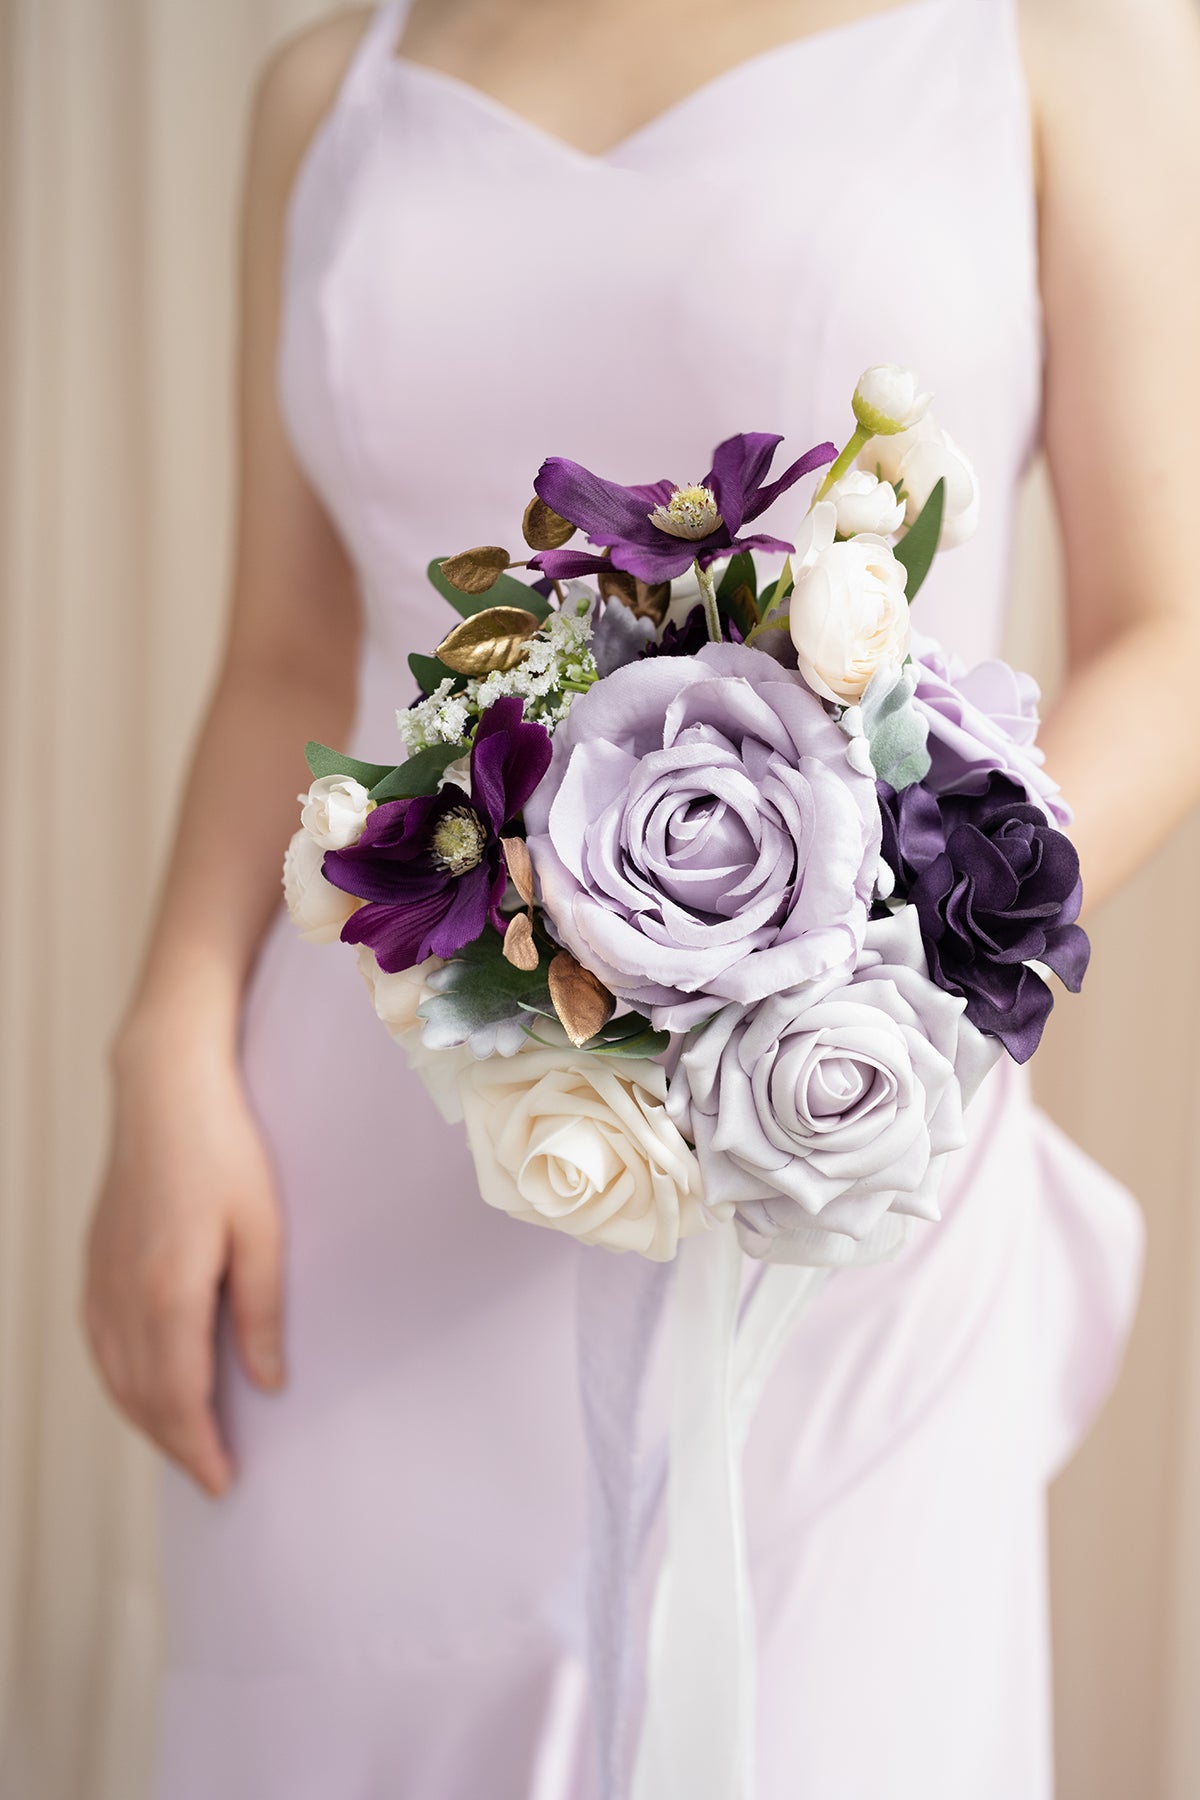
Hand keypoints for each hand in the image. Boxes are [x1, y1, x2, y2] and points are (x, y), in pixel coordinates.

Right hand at [84, 1029, 284, 1495]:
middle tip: (212, 1478)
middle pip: (143, 1397)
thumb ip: (262, 1312)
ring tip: (185, 1445)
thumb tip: (268, 1384)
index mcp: (168, 1291)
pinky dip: (121, 1380)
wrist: (164, 1089)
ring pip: (115, 1374)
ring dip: (147, 1418)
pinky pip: (100, 1343)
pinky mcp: (94, 1260)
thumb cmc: (227, 1149)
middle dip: (176, 1444)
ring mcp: (101, 1276)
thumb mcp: (264, 1229)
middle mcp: (123, 1294)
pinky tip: (142, 1389)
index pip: (179, 1397)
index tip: (223, 1484)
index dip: (198, 1448)